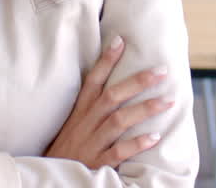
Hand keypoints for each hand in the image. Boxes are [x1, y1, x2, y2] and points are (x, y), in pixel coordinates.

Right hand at [44, 36, 174, 169]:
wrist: (47, 177)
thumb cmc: (64, 152)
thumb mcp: (72, 126)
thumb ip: (89, 110)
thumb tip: (110, 88)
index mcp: (79, 113)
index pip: (92, 81)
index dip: (106, 60)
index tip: (120, 41)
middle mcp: (85, 124)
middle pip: (112, 96)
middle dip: (137, 81)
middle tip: (162, 70)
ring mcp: (91, 144)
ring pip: (118, 121)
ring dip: (145, 109)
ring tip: (168, 101)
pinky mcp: (96, 164)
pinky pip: (118, 152)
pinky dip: (136, 144)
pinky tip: (155, 137)